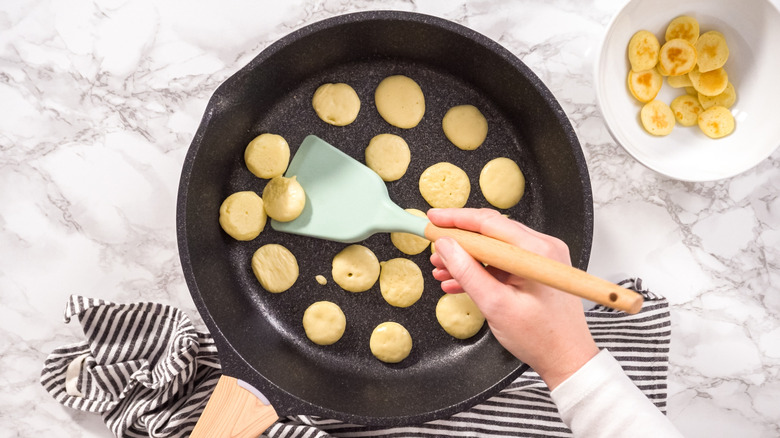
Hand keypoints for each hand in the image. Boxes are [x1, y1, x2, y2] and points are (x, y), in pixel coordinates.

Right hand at [428, 208, 598, 389]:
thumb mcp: (495, 305)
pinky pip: (502, 262)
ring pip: (494, 248)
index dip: (456, 219)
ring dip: (466, 257)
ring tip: (441, 269)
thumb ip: (467, 272)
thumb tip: (445, 246)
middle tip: (433, 245)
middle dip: (458, 240)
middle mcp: (543, 248)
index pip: (489, 223)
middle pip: (491, 232)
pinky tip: (457, 281)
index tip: (433, 220)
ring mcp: (541, 259)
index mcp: (537, 251)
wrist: (566, 359)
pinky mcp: (536, 271)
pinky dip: (480, 269)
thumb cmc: (541, 338)